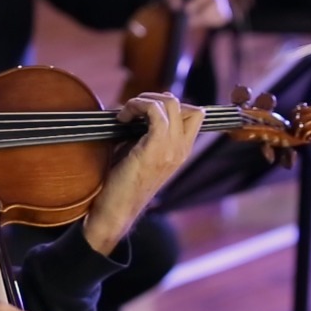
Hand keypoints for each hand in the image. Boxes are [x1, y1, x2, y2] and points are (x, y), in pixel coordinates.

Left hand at [82, 92, 202, 253]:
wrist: (115, 211)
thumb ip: (145, 133)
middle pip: (187, 106)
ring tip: (127, 112)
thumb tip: (134, 110)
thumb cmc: (120, 183)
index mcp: (181, 151)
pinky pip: (155, 112)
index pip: (195, 115)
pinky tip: (122, 117)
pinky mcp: (155, 149)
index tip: (144, 111)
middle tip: (134, 110)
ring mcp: (171, 150)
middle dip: (158, 99)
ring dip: (145, 100)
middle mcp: (182, 150)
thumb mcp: (138, 153)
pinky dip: (137, 105)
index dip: (170, 105)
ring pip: (171, 104)